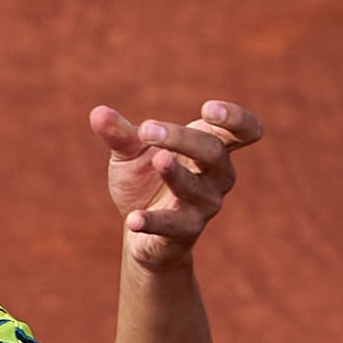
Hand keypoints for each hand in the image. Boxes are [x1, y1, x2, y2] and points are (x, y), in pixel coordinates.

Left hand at [94, 100, 261, 271]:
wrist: (140, 229)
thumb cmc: (146, 180)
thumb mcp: (130, 154)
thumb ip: (119, 135)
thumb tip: (97, 113)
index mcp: (213, 148)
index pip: (245, 131)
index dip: (235, 119)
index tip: (207, 109)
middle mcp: (218, 176)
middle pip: (214, 152)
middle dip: (183, 139)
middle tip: (147, 128)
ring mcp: (205, 205)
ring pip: (197, 187)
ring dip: (176, 173)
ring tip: (157, 160)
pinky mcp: (185, 233)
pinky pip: (172, 226)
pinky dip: (152, 222)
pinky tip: (133, 219)